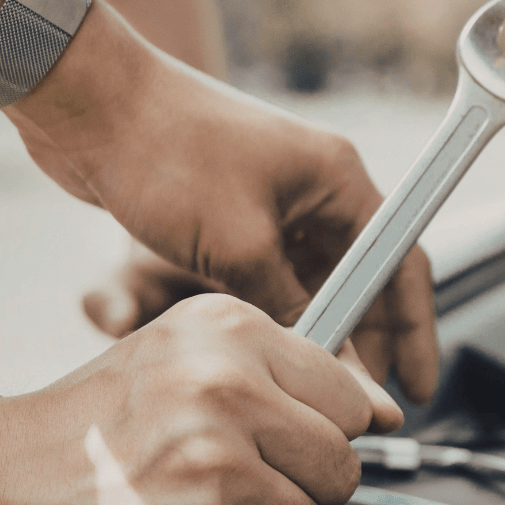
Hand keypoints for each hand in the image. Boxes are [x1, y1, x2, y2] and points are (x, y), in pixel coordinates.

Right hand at [0, 294, 397, 504]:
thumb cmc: (91, 426)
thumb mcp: (185, 359)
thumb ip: (291, 376)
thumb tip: (389, 412)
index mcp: (228, 332)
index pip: (354, 397)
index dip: (324, 430)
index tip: (280, 439)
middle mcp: (223, 389)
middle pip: (344, 466)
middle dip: (300, 486)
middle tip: (231, 480)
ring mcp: (210, 465)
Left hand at [6, 1, 439, 403]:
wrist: (87, 104)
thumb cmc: (167, 153)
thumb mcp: (239, 246)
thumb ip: (291, 307)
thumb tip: (326, 361)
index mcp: (339, 179)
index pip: (402, 261)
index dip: (415, 329)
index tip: (418, 384)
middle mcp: (318, 188)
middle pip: (366, 277)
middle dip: (370, 340)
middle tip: (367, 400)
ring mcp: (277, 199)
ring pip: (319, 280)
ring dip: (323, 328)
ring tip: (320, 384)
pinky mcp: (237, 211)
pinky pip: (277, 272)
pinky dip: (283, 310)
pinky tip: (277, 348)